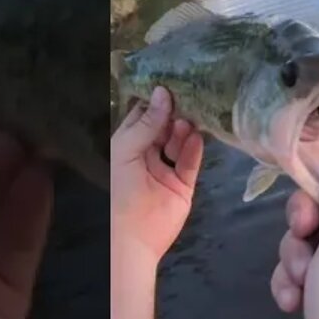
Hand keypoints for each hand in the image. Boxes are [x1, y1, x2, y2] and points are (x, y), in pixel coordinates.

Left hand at [110, 86, 204, 263]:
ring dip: (184, 130)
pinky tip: (197, 137)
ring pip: (179, 143)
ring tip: (190, 119)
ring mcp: (165, 170)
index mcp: (126, 146)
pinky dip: (194, 149)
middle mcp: (146, 155)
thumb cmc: (120, 189)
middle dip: (174, 113)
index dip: (155, 101)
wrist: (132, 236)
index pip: (142, 117)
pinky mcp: (182, 185)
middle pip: (164, 128)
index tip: (171, 83)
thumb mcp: (126, 150)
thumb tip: (163, 92)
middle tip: (189, 97)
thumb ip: (147, 123)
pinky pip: (190, 163)